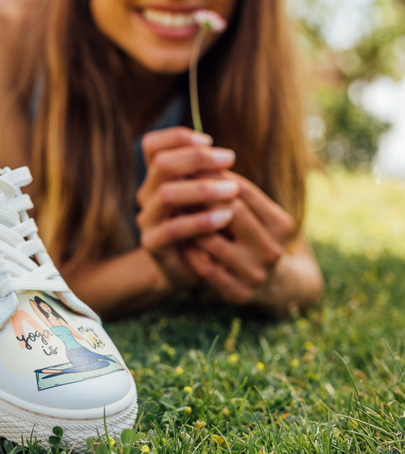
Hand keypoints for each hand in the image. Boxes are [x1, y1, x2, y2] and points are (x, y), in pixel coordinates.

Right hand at [136, 127, 238, 292]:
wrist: (191, 268)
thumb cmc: (204, 226)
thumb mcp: (206, 197)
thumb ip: (207, 177)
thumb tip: (224, 156)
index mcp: (157, 177)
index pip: (153, 145)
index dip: (177, 137)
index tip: (209, 140)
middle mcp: (147, 194)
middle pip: (161, 164)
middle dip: (197, 158)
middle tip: (229, 158)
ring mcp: (147, 219)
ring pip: (166, 194)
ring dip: (203, 189)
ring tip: (232, 189)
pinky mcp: (153, 244)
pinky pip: (174, 229)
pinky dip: (201, 221)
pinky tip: (225, 219)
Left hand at [183, 174, 294, 304]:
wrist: (268, 284)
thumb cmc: (252, 236)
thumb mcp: (254, 213)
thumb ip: (232, 191)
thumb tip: (198, 160)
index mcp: (281, 224)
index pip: (244, 190)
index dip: (215, 175)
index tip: (190, 166)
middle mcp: (272, 249)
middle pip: (232, 212)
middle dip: (202, 197)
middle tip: (175, 185)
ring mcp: (256, 273)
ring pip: (213, 240)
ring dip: (191, 224)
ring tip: (173, 211)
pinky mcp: (239, 293)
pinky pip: (205, 267)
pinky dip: (189, 251)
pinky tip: (178, 239)